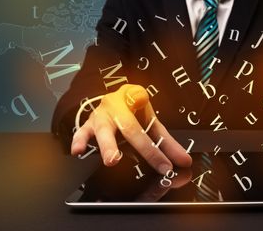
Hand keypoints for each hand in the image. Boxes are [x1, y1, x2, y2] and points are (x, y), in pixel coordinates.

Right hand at [70, 84, 191, 173]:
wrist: (110, 99)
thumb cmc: (133, 113)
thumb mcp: (150, 122)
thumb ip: (167, 142)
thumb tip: (184, 161)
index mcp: (137, 101)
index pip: (153, 121)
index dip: (160, 133)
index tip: (170, 142)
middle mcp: (118, 107)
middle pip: (132, 128)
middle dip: (146, 149)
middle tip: (159, 164)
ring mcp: (101, 116)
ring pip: (105, 130)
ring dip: (109, 146)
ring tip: (112, 160)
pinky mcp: (87, 125)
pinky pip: (82, 133)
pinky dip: (79, 142)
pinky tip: (78, 151)